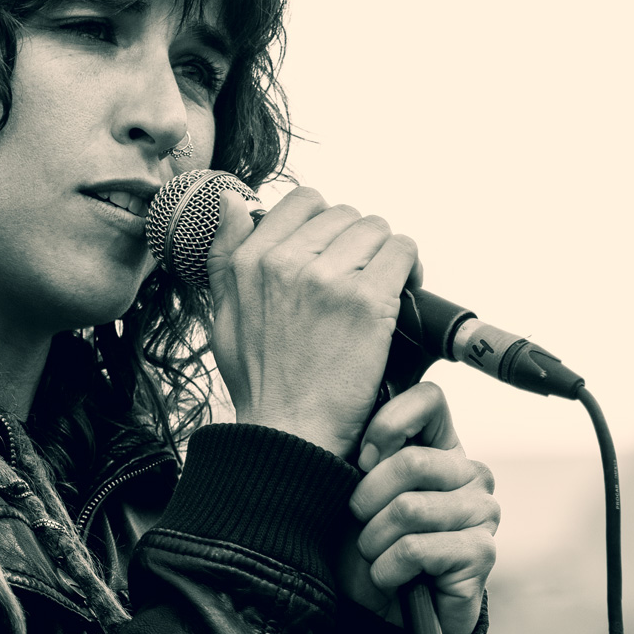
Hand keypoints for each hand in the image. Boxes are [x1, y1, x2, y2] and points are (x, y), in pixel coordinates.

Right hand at [205, 186, 419, 458]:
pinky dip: (409, 268)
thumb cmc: (263, 384)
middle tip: (359, 278)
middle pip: (345, 215)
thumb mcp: (223, 314)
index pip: (303, 202)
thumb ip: (225, 253)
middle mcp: (287, 261)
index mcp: (251, 261)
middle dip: (356, 243)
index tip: (332, 252)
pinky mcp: (367, 300)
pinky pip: (402, 252)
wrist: (290, 433)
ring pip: (377, 229)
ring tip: (381, 286)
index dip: (324, 224)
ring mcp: (329, 279)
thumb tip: (231, 200)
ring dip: (384, 254)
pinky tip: (401, 293)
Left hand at [336, 381, 497, 633]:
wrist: (383, 611)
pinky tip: (389, 578)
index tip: (360, 460)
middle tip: (360, 524)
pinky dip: (387, 568)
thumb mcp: (354, 491)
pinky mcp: (482, 552)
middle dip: (367, 500)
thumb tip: (366, 447)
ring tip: (374, 555)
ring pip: (409, 509)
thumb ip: (365, 453)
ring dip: (373, 541)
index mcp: (441, 445)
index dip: (386, 424)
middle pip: (411, 461)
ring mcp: (483, 511)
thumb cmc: (367, 543)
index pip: (428, 398)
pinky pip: (417, 549)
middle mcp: (470, 472)